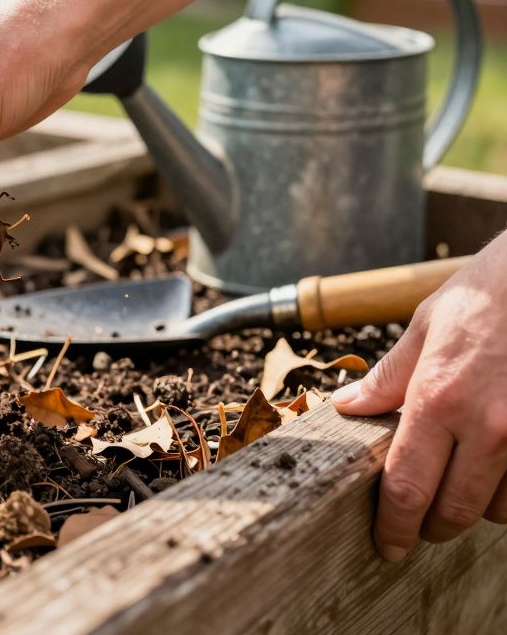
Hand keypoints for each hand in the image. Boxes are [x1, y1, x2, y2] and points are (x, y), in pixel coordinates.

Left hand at [332, 231, 506, 560]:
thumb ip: (389, 377)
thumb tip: (349, 407)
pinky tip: (496, 470)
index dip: (393, 526)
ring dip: (476, 506)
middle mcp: (487, 426)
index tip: (387, 546)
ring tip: (459, 483)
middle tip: (418, 525)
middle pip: (453, 511)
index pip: (407, 487)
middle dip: (431, 526)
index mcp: (439, 400)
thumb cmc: (487, 294)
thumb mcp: (426, 326)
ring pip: (499, 508)